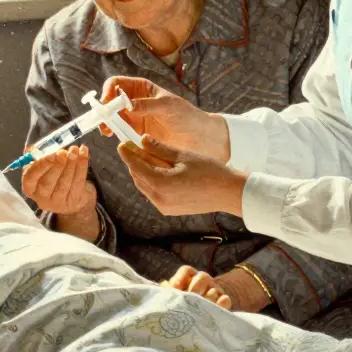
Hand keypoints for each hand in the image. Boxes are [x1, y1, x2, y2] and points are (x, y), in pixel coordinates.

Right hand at [22, 145, 94, 216]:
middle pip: (47, 182)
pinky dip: (82, 166)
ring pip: (64, 182)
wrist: (72, 192)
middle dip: (57, 165)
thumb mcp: (43, 165)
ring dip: (71, 163)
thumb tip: (30, 148)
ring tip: (74, 150)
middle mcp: (41, 198)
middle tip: (63, 153)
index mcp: (30, 187)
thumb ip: (37, 157)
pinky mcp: (73, 201)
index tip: (51, 155)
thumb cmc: (54, 175)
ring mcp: (58, 202)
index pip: (30, 178)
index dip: (40, 166)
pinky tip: (83, 153)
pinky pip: (78, 182)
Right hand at [101, 77, 230, 160]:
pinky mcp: (137, 135)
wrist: (200, 138)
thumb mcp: (168, 106)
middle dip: (104, 109)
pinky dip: (115, 135)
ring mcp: (135, 119)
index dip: (108, 90)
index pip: (117, 84)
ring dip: (106, 123)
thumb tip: (127, 104)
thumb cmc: (187, 116)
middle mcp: (135, 102)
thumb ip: (147, 105)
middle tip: (103, 120)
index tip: (107, 101)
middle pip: (111, 101)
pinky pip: (120, 133)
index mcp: (142, 88)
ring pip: (113, 118)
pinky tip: (118, 139)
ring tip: (107, 131)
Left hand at [116, 136, 247, 217]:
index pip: (136, 166)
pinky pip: (153, 193)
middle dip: (135, 161)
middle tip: (134, 146)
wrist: (228, 192)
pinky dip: (152, 181)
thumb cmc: (209, 171)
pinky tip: (158, 169)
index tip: (122, 143)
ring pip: (144, 185)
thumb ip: (159, 149)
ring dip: (143, 171)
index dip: (128, 153)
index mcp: (160, 184)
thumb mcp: (182, 155)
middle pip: (137, 176)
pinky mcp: (169, 210)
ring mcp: (163, 207)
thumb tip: (142, 141)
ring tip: (147, 155)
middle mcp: (159, 199)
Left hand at [161, 265, 232, 309]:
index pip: (186, 270)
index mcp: (189, 277)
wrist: (203, 312)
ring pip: (213, 290)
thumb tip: (164, 285)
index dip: (180, 278)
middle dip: (195, 287)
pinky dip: (221, 304)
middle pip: (202, 277)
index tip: (175, 289)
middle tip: (190, 297)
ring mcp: (215, 290)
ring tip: (200, 308)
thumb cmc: (183, 303)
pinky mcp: (224, 301)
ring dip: (207, 299)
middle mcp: (203, 280)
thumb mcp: (175, 295)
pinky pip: (225, 300)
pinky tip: (214, 309)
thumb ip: (168, 291)